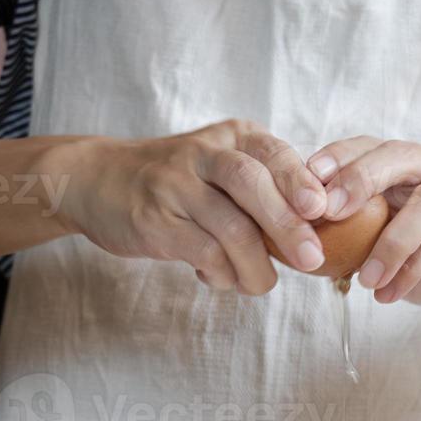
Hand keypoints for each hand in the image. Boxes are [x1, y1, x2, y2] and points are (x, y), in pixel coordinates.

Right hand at [57, 120, 328, 294]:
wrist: (97, 180)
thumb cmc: (179, 183)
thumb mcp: (222, 166)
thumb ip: (266, 189)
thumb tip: (321, 230)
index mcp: (232, 137)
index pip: (272, 153)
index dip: (300, 181)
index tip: (323, 210)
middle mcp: (203, 153)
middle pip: (252, 183)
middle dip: (287, 224)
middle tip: (311, 259)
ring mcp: (174, 186)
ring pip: (229, 227)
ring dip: (255, 265)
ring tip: (262, 284)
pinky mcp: (153, 221)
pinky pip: (202, 252)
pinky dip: (223, 274)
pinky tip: (223, 279)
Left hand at [306, 137, 420, 318]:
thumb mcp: (393, 247)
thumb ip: (355, 239)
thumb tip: (295, 244)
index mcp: (417, 164)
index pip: (372, 146)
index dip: (338, 156)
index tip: (303, 178)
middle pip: (400, 156)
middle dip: (359, 178)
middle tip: (327, 212)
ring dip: (390, 242)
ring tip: (366, 280)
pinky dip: (415, 268)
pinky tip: (391, 294)